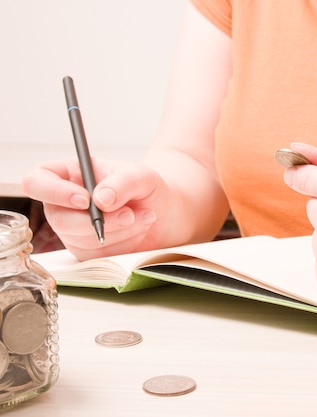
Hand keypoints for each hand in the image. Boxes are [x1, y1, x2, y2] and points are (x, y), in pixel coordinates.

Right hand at [22, 158, 164, 259]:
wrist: (165, 210)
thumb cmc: (146, 187)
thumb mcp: (140, 175)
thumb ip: (122, 183)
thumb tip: (100, 199)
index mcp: (67, 175)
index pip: (37, 182)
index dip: (55, 192)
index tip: (86, 199)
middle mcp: (63, 203)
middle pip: (58, 219)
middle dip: (98, 221)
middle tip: (130, 214)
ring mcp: (73, 229)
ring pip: (82, 240)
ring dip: (118, 231)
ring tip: (144, 216)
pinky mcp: (87, 250)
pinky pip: (98, 255)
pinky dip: (123, 244)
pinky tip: (139, 229)